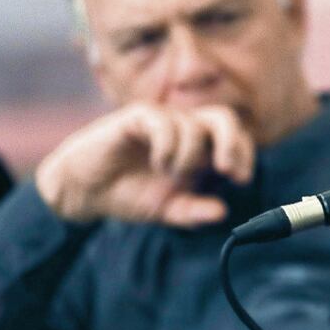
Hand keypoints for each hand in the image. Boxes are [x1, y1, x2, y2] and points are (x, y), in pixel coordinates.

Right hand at [36, 104, 254, 226]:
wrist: (85, 191)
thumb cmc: (130, 194)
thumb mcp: (168, 210)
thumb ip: (194, 212)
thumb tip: (222, 212)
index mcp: (201, 151)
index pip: (236, 140)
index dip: (244, 155)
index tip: (240, 179)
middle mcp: (187, 131)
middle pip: (224, 118)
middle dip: (232, 142)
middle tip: (225, 168)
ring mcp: (164, 121)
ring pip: (194, 124)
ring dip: (188, 155)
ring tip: (169, 173)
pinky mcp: (139, 117)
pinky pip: (164, 121)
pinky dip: (167, 144)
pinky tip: (157, 161)